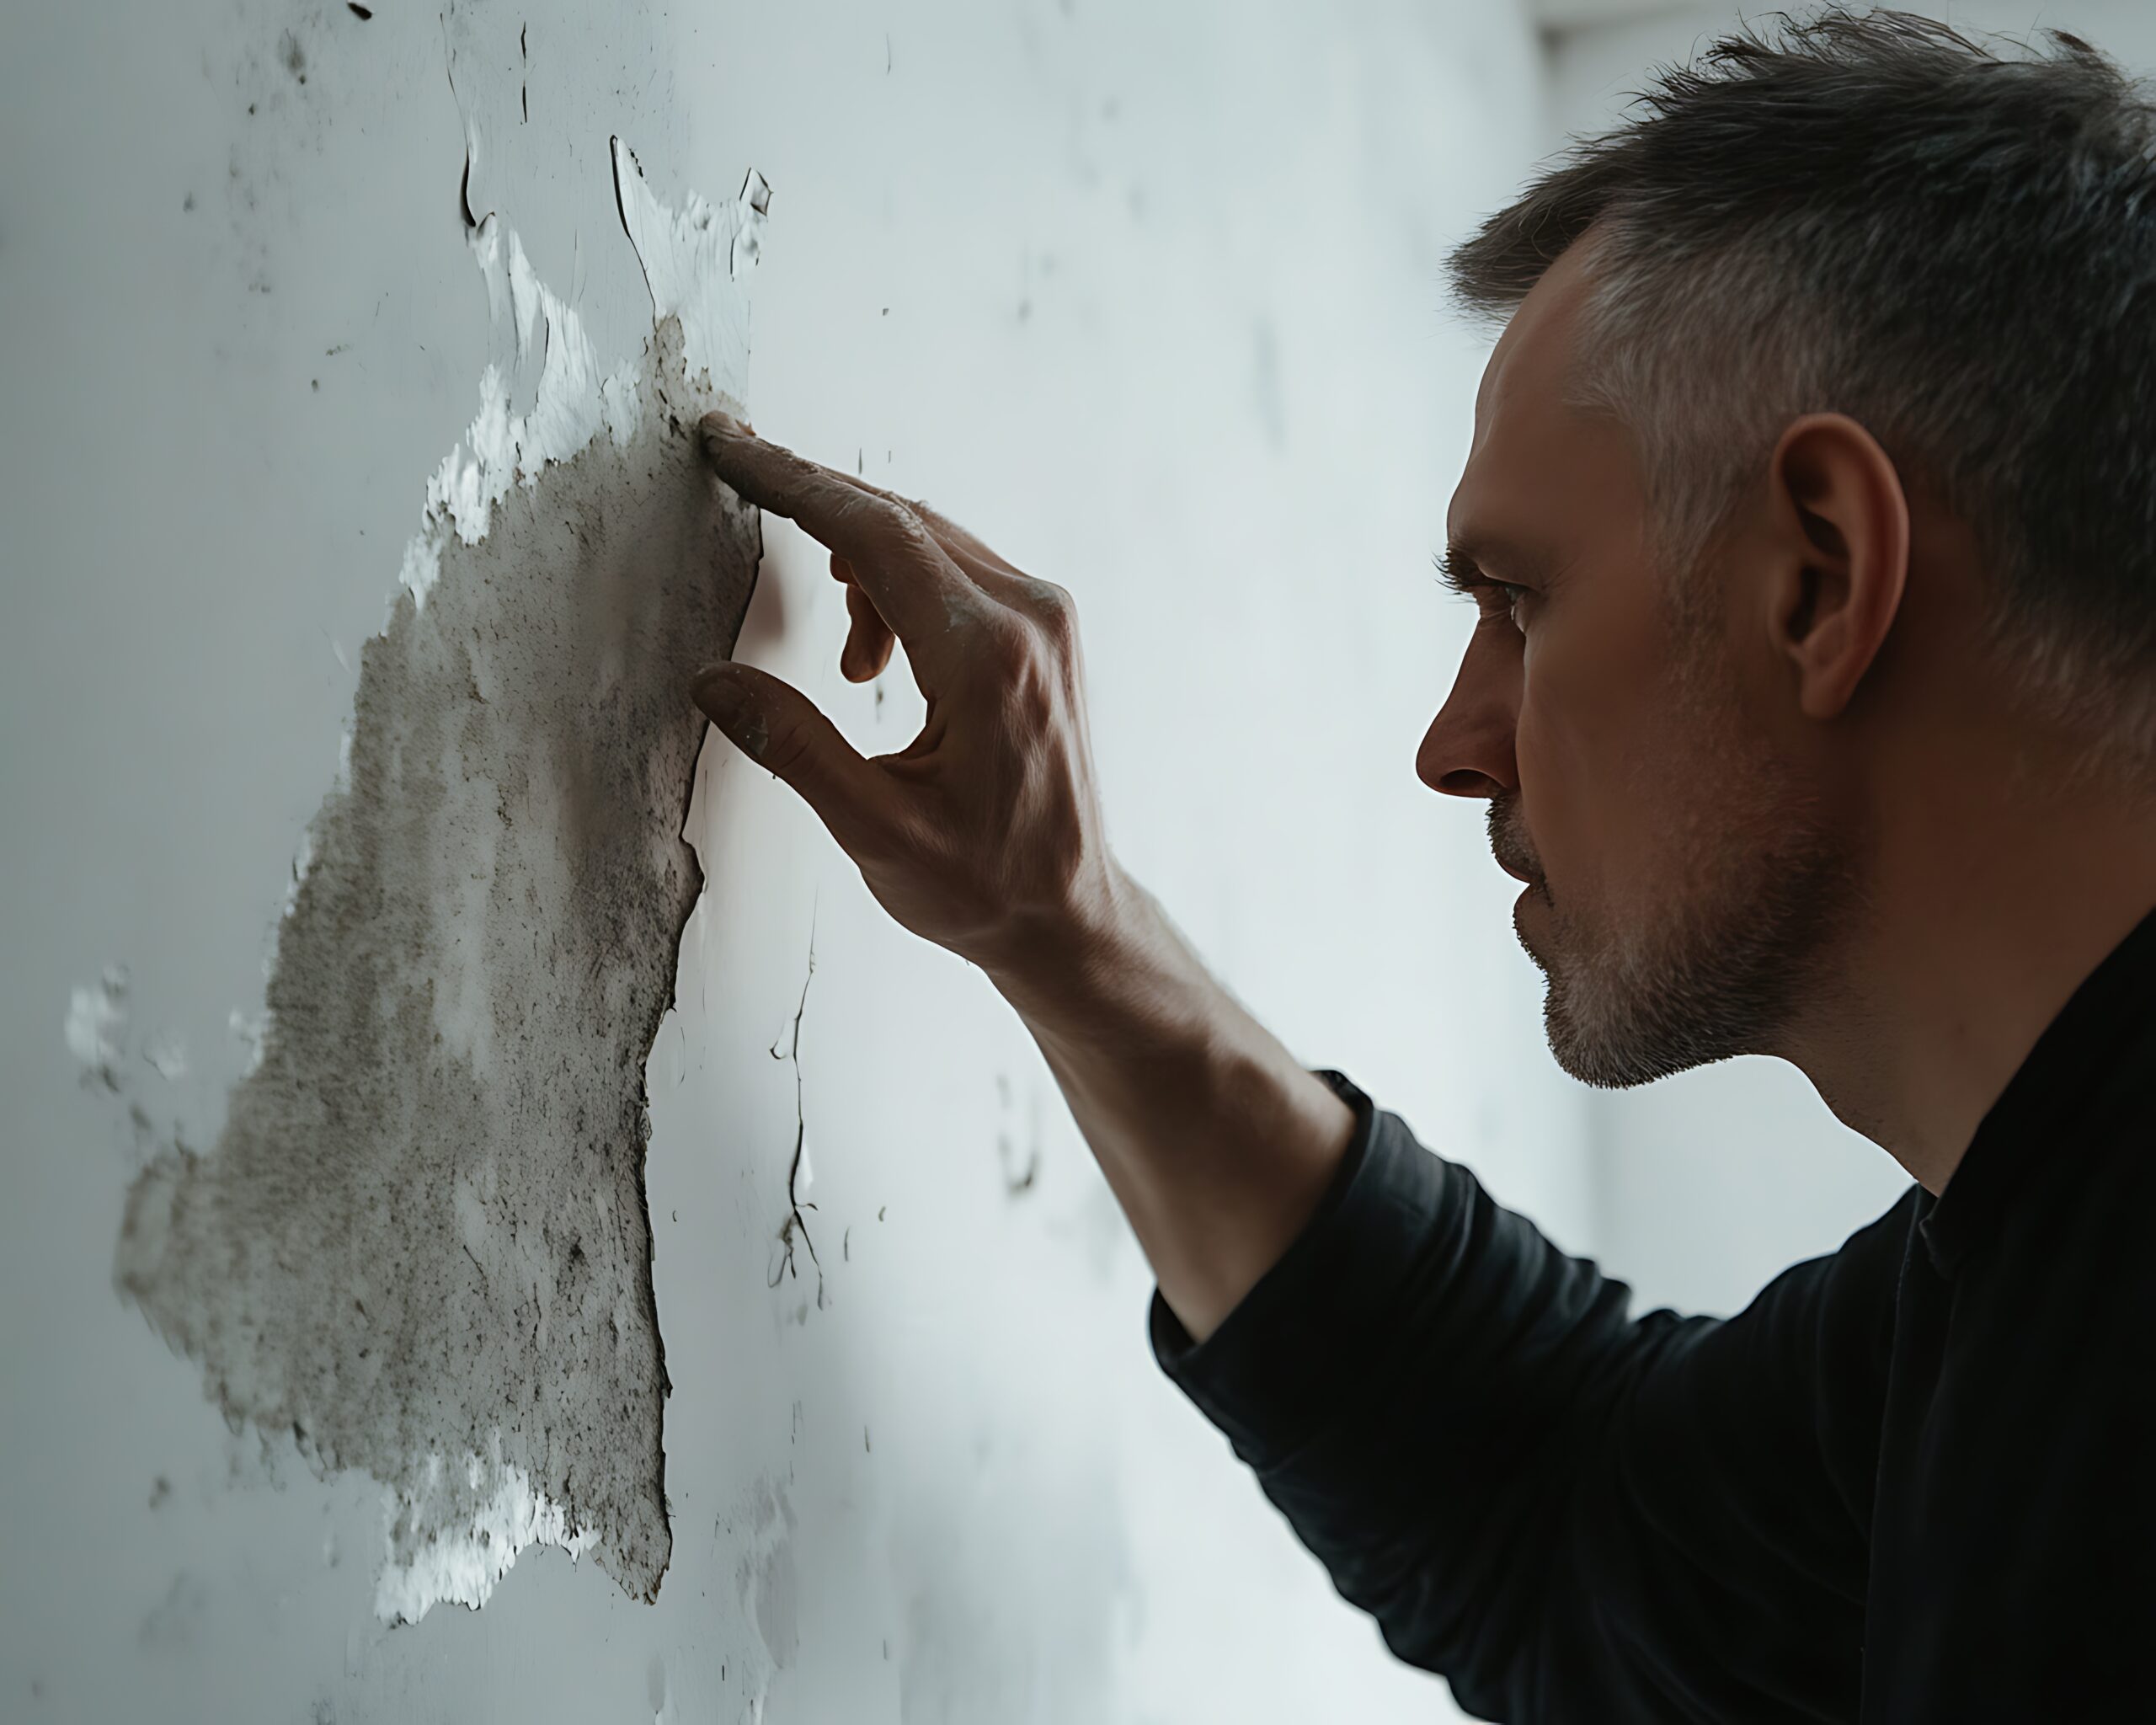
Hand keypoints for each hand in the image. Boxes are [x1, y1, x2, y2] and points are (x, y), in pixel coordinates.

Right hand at [692, 412, 1125, 982]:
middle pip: (903, 519)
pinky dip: (898, 587)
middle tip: (736, 466)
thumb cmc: (984, 886)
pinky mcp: (1045, 631)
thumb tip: (713, 681)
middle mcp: (1029, 617)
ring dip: (860, 568)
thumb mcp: (874, 832)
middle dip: (815, 498)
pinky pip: (956, 571)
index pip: (876, 535)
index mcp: (988, 657)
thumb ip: (793, 747)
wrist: (1069, 915)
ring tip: (849, 671)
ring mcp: (1046, 619)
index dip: (795, 485)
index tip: (731, 448)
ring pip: (929, 541)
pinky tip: (877, 665)